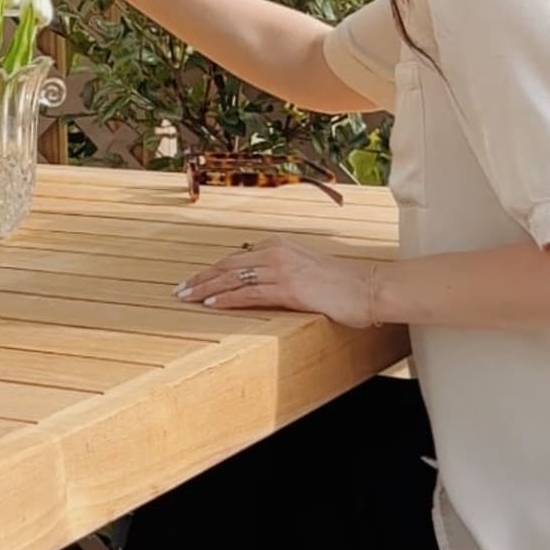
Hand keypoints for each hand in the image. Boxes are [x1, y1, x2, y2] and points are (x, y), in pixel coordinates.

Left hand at [175, 238, 385, 327]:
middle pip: (227, 265)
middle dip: (201, 278)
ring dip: (206, 289)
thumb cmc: (342, 284)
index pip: (236, 258)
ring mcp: (282, 269)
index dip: (212, 270)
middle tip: (179, 290)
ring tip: (186, 298)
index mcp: (279, 245)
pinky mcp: (289, 287)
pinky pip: (249, 293)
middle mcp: (276, 252)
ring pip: (233, 278)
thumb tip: (260, 284)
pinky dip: (227, 299)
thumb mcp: (306, 271)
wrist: (369, 288)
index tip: (193, 281)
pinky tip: (211, 304)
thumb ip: (281, 272)